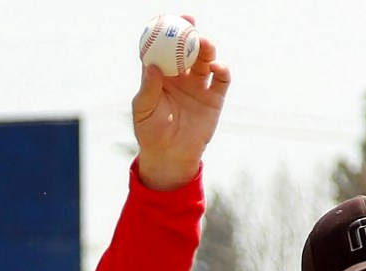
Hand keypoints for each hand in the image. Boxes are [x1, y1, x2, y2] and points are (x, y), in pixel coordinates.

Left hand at [130, 16, 229, 191]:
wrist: (170, 156)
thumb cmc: (150, 132)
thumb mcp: (144, 110)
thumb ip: (148, 88)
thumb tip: (152, 65)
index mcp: (162, 75)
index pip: (164, 47)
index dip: (166, 32)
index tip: (168, 20)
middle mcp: (181, 76)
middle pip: (187, 48)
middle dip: (190, 33)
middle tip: (190, 23)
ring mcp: (199, 85)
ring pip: (206, 59)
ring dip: (206, 49)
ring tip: (204, 45)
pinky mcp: (214, 97)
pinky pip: (222, 79)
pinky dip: (222, 69)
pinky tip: (216, 67)